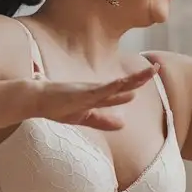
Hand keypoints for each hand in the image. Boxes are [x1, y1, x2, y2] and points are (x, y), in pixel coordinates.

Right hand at [30, 63, 157, 130]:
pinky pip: (101, 90)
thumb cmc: (55, 106)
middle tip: (156, 68)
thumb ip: (103, 120)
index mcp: (97, 94)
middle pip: (122, 84)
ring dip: (133, 79)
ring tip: (150, 72)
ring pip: (116, 85)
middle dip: (140, 77)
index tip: (151, 73)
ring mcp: (89, 90)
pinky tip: (125, 84)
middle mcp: (96, 90)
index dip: (136, 82)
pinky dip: (114, 87)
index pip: (120, 89)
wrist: (35, 99)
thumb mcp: (84, 118)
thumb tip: (123, 123)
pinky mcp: (81, 93)